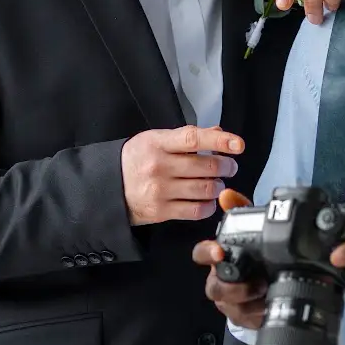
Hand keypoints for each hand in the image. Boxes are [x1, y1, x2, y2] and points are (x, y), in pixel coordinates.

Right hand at [121, 125, 242, 225]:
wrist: (106, 187)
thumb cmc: (134, 161)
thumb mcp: (154, 140)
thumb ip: (186, 137)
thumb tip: (217, 133)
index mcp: (157, 143)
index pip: (194, 139)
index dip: (220, 141)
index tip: (238, 144)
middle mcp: (159, 166)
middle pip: (206, 166)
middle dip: (226, 167)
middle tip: (230, 167)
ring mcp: (160, 190)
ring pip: (205, 188)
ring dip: (218, 186)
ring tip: (216, 183)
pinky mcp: (161, 211)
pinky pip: (196, 210)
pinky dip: (208, 205)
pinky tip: (208, 200)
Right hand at [193, 189, 266, 328]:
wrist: (270, 284)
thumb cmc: (255, 255)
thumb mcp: (252, 230)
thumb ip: (240, 211)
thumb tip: (226, 194)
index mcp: (219, 259)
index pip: (201, 254)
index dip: (207, 252)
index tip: (219, 251)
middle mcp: (220, 281)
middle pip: (214, 287)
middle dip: (233, 287)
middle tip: (257, 282)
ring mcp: (230, 303)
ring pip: (230, 307)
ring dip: (249, 301)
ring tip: (268, 293)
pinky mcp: (243, 318)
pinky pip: (247, 319)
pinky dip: (259, 313)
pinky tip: (271, 306)